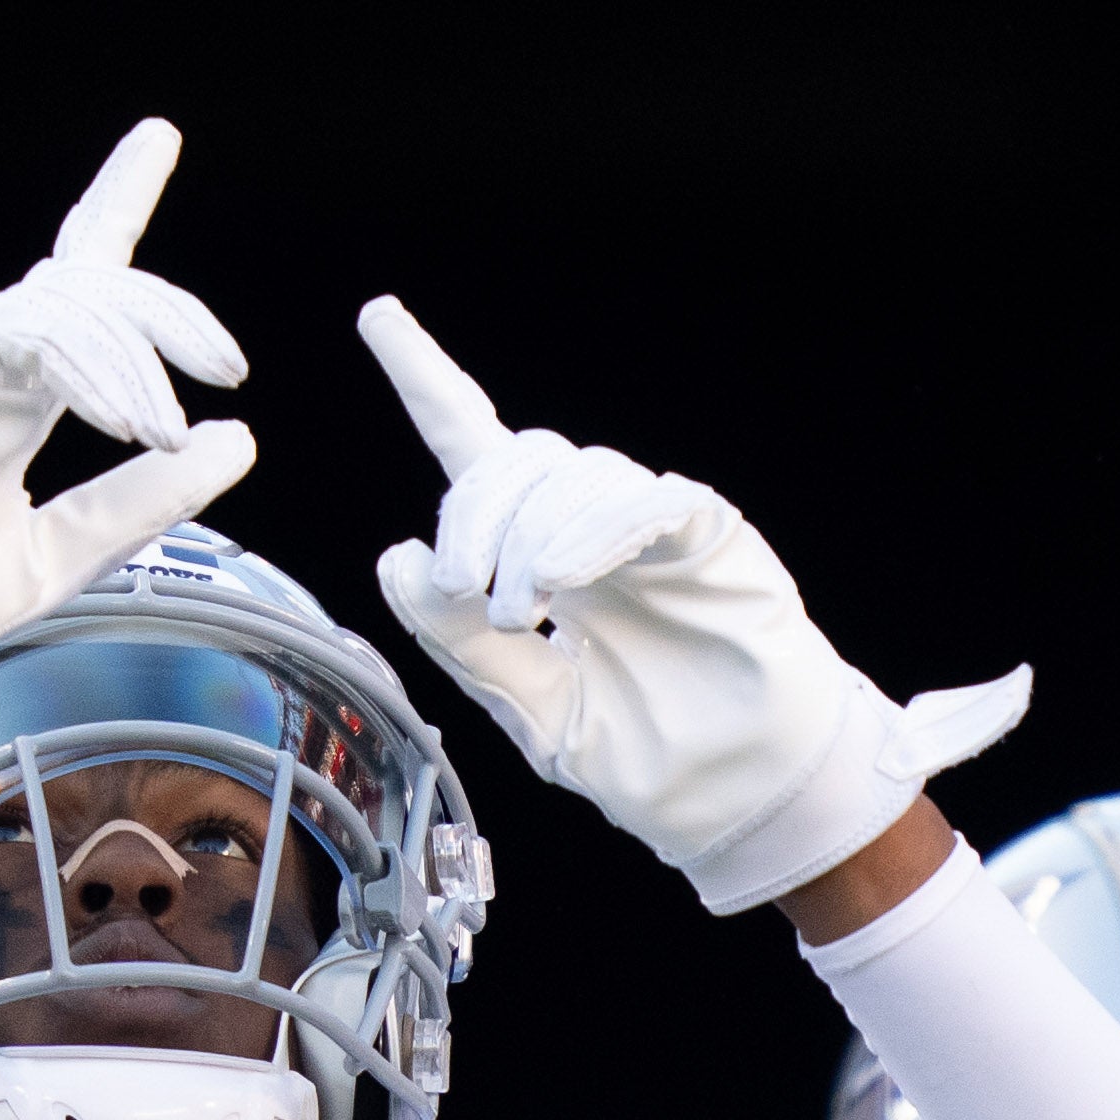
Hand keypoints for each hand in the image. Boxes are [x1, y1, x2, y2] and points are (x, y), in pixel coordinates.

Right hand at [0, 121, 258, 739]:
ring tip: (163, 430)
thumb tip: (237, 440)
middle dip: (169, 312)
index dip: (117, 203)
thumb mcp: (73, 547)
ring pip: (71, 305)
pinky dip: (89, 368)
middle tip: (225, 364)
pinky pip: (30, 334)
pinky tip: (124, 419)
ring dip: (133, 360)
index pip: (82, 285)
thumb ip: (148, 497)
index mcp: (22, 392)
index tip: (158, 139)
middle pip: (94, 283)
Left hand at [356, 296, 1027, 915]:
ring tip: (524, 617)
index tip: (377, 318)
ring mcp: (651, 527)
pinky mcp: (706, 534)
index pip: (478, 456)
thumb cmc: (649, 761)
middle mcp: (591, 530)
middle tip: (456, 593)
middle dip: (468, 515)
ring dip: (525, 539)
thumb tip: (397, 560)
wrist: (742, 802)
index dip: (429, 382)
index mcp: (543, 562)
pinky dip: (587, 533)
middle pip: (512, 458)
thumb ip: (462, 643)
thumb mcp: (531, 711)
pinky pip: (638, 501)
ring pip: (570, 473)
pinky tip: (563, 582)